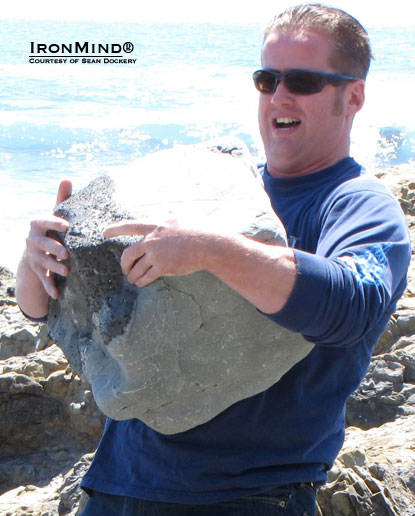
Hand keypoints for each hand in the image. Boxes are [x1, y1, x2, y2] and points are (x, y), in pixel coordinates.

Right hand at [23, 180, 71, 298]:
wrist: (38, 250)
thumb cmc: (52, 229)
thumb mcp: (56, 215)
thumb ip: (61, 199)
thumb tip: (67, 179)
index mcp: (37, 225)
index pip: (43, 221)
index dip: (53, 223)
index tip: (67, 226)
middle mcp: (33, 241)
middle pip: (42, 244)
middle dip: (53, 249)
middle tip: (67, 253)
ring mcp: (34, 257)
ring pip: (43, 263)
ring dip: (54, 267)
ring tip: (67, 271)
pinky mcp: (38, 271)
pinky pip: (43, 281)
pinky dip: (49, 288)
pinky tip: (56, 295)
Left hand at [103, 220, 207, 286]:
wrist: (207, 244)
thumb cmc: (197, 230)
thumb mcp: (181, 217)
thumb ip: (171, 214)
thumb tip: (169, 208)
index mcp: (155, 225)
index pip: (130, 226)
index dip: (115, 229)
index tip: (104, 233)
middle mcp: (152, 239)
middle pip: (128, 253)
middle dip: (124, 263)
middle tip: (125, 268)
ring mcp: (156, 254)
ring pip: (136, 268)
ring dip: (133, 275)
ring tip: (133, 279)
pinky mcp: (163, 267)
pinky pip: (146, 277)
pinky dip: (142, 281)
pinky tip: (142, 283)